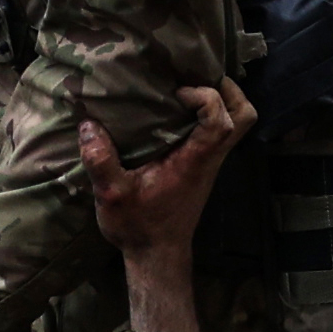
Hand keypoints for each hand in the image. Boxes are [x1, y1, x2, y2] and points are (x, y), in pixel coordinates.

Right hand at [80, 80, 256, 331]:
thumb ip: (100, 160)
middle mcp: (210, 158)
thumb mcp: (112, 195)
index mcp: (195, 160)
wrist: (156, 254)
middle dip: (227, 90)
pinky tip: (180, 109)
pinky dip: (211, 113)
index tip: (176, 93)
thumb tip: (87, 125)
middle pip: (245, 115)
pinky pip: (222, 130)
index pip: (221, 119)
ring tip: (191, 87)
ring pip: (239, 122)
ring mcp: (211, 162)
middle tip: (198, 77)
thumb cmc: (138, 226)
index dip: (205, 96)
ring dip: (223, 99)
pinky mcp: (203, 166)